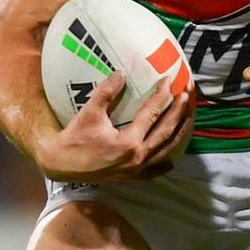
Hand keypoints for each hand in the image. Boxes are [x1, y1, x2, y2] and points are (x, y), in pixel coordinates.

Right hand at [36, 71, 194, 181]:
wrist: (60, 164)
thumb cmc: (74, 138)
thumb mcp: (89, 113)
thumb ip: (107, 92)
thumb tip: (122, 73)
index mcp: (129, 143)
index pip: (152, 114)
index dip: (162, 96)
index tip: (169, 81)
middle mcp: (137, 157)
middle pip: (166, 132)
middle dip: (179, 112)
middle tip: (188, 94)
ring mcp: (136, 169)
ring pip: (165, 150)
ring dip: (179, 133)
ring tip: (189, 117)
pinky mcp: (130, 176)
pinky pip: (152, 171)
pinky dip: (163, 165)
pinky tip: (172, 161)